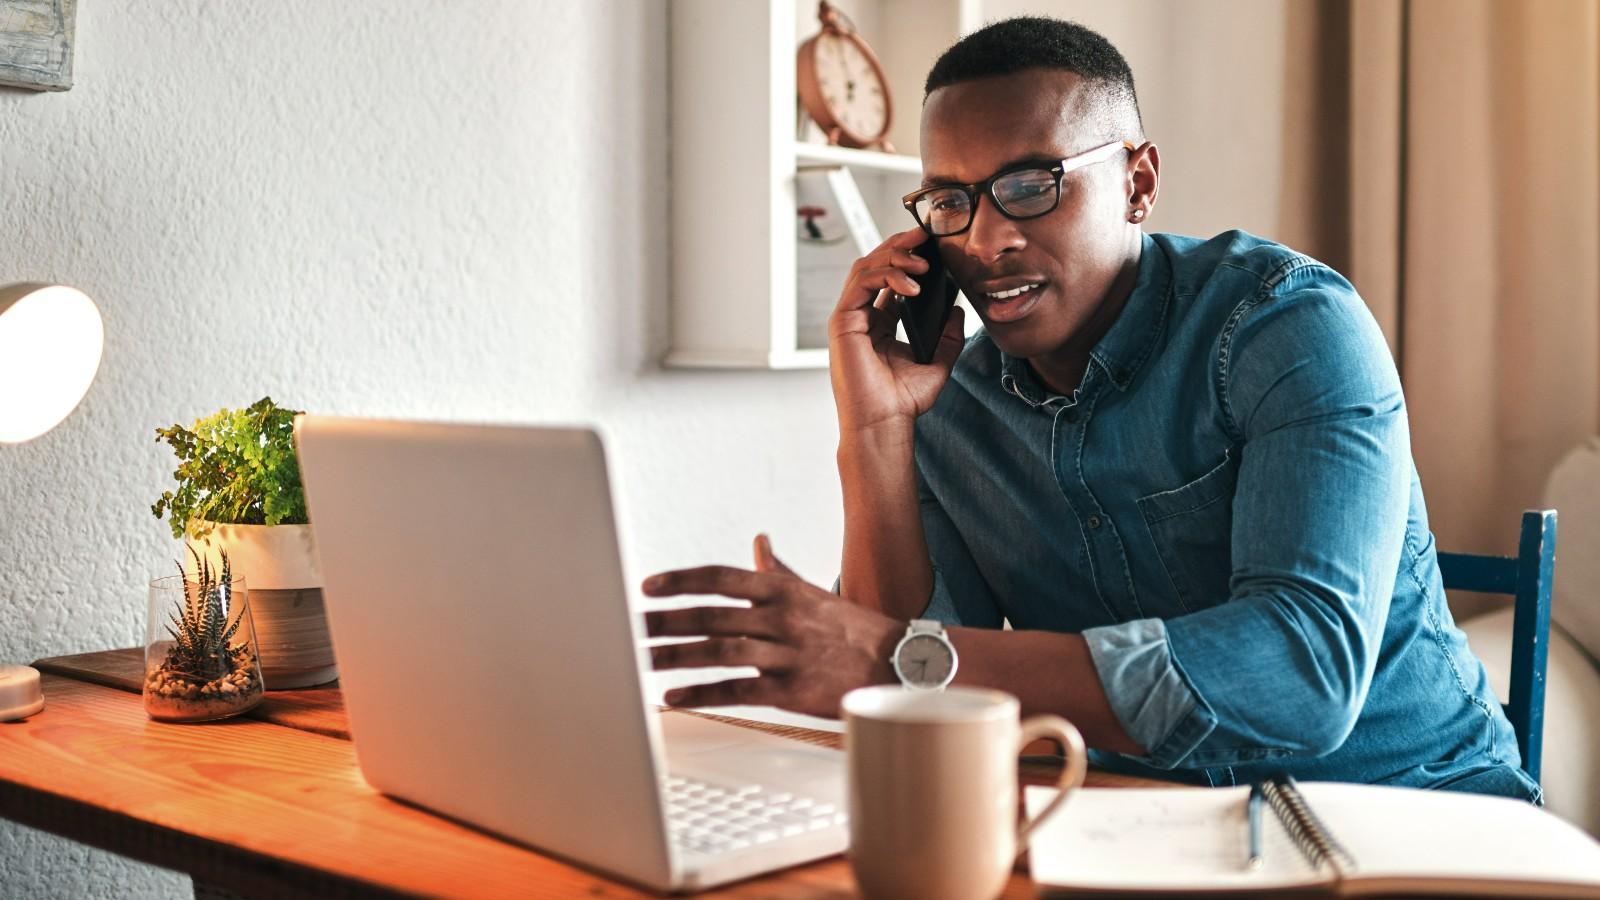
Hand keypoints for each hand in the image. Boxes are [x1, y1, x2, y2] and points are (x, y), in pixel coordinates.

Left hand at [642, 534, 903, 718]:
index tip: (648, 586)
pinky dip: (703, 693)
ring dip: (676, 656)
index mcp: (782, 590)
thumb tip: (758, 540)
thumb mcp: (811, 592)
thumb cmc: (849, 628)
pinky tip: (675, 695)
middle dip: (666, 621)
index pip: (721, 578)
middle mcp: (781, 618)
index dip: (681, 581)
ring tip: (642, 660)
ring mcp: (786, 655)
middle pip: (711, 616)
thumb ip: (778, 570)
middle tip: (631, 626)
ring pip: (720, 652)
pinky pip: (738, 691)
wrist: (896, 664)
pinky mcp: (791, 691)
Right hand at [828, 227, 966, 435]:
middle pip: (876, 264)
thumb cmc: (903, 401)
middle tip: (926, 233)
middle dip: (901, 244)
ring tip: (923, 260)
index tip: (933, 244)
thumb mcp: (938, 363)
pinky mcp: (843, 322)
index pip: (890, 277)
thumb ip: (948, 337)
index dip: (908, 256)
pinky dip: (886, 275)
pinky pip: (861, 284)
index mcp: (880, 323)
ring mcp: (850, 318)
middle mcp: (862, 316)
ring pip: (866, 267)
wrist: (884, 424)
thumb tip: (957, 310)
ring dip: (895, 256)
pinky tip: (911, 284)